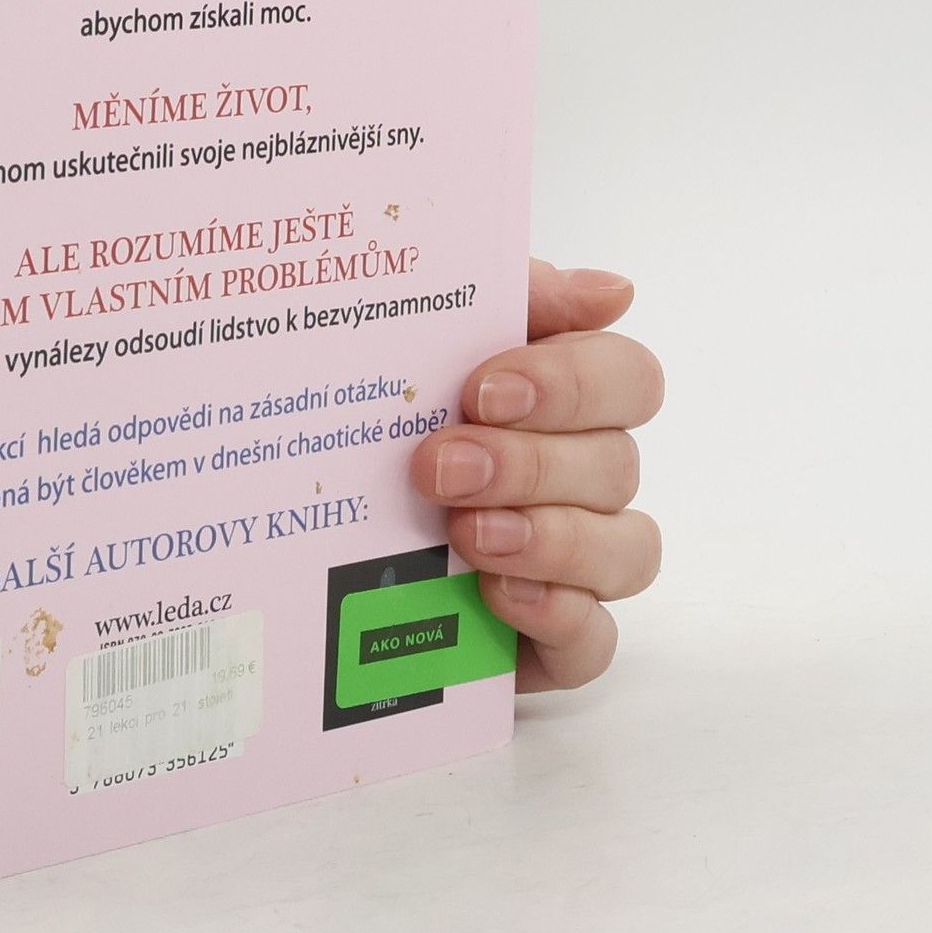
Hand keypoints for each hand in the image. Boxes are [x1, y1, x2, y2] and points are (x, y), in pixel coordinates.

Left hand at [411, 260, 663, 691]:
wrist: (304, 526)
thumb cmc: (380, 418)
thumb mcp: (424, 338)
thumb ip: (511, 298)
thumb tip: (611, 292)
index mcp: (564, 397)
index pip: (627, 378)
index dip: (572, 383)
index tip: (485, 389)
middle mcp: (583, 476)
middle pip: (616, 464)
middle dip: (528, 462)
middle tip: (440, 465)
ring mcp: (577, 563)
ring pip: (624, 550)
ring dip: (550, 538)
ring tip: (467, 534)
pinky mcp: (552, 640)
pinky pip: (595, 640)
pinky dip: (556, 617)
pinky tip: (497, 594)